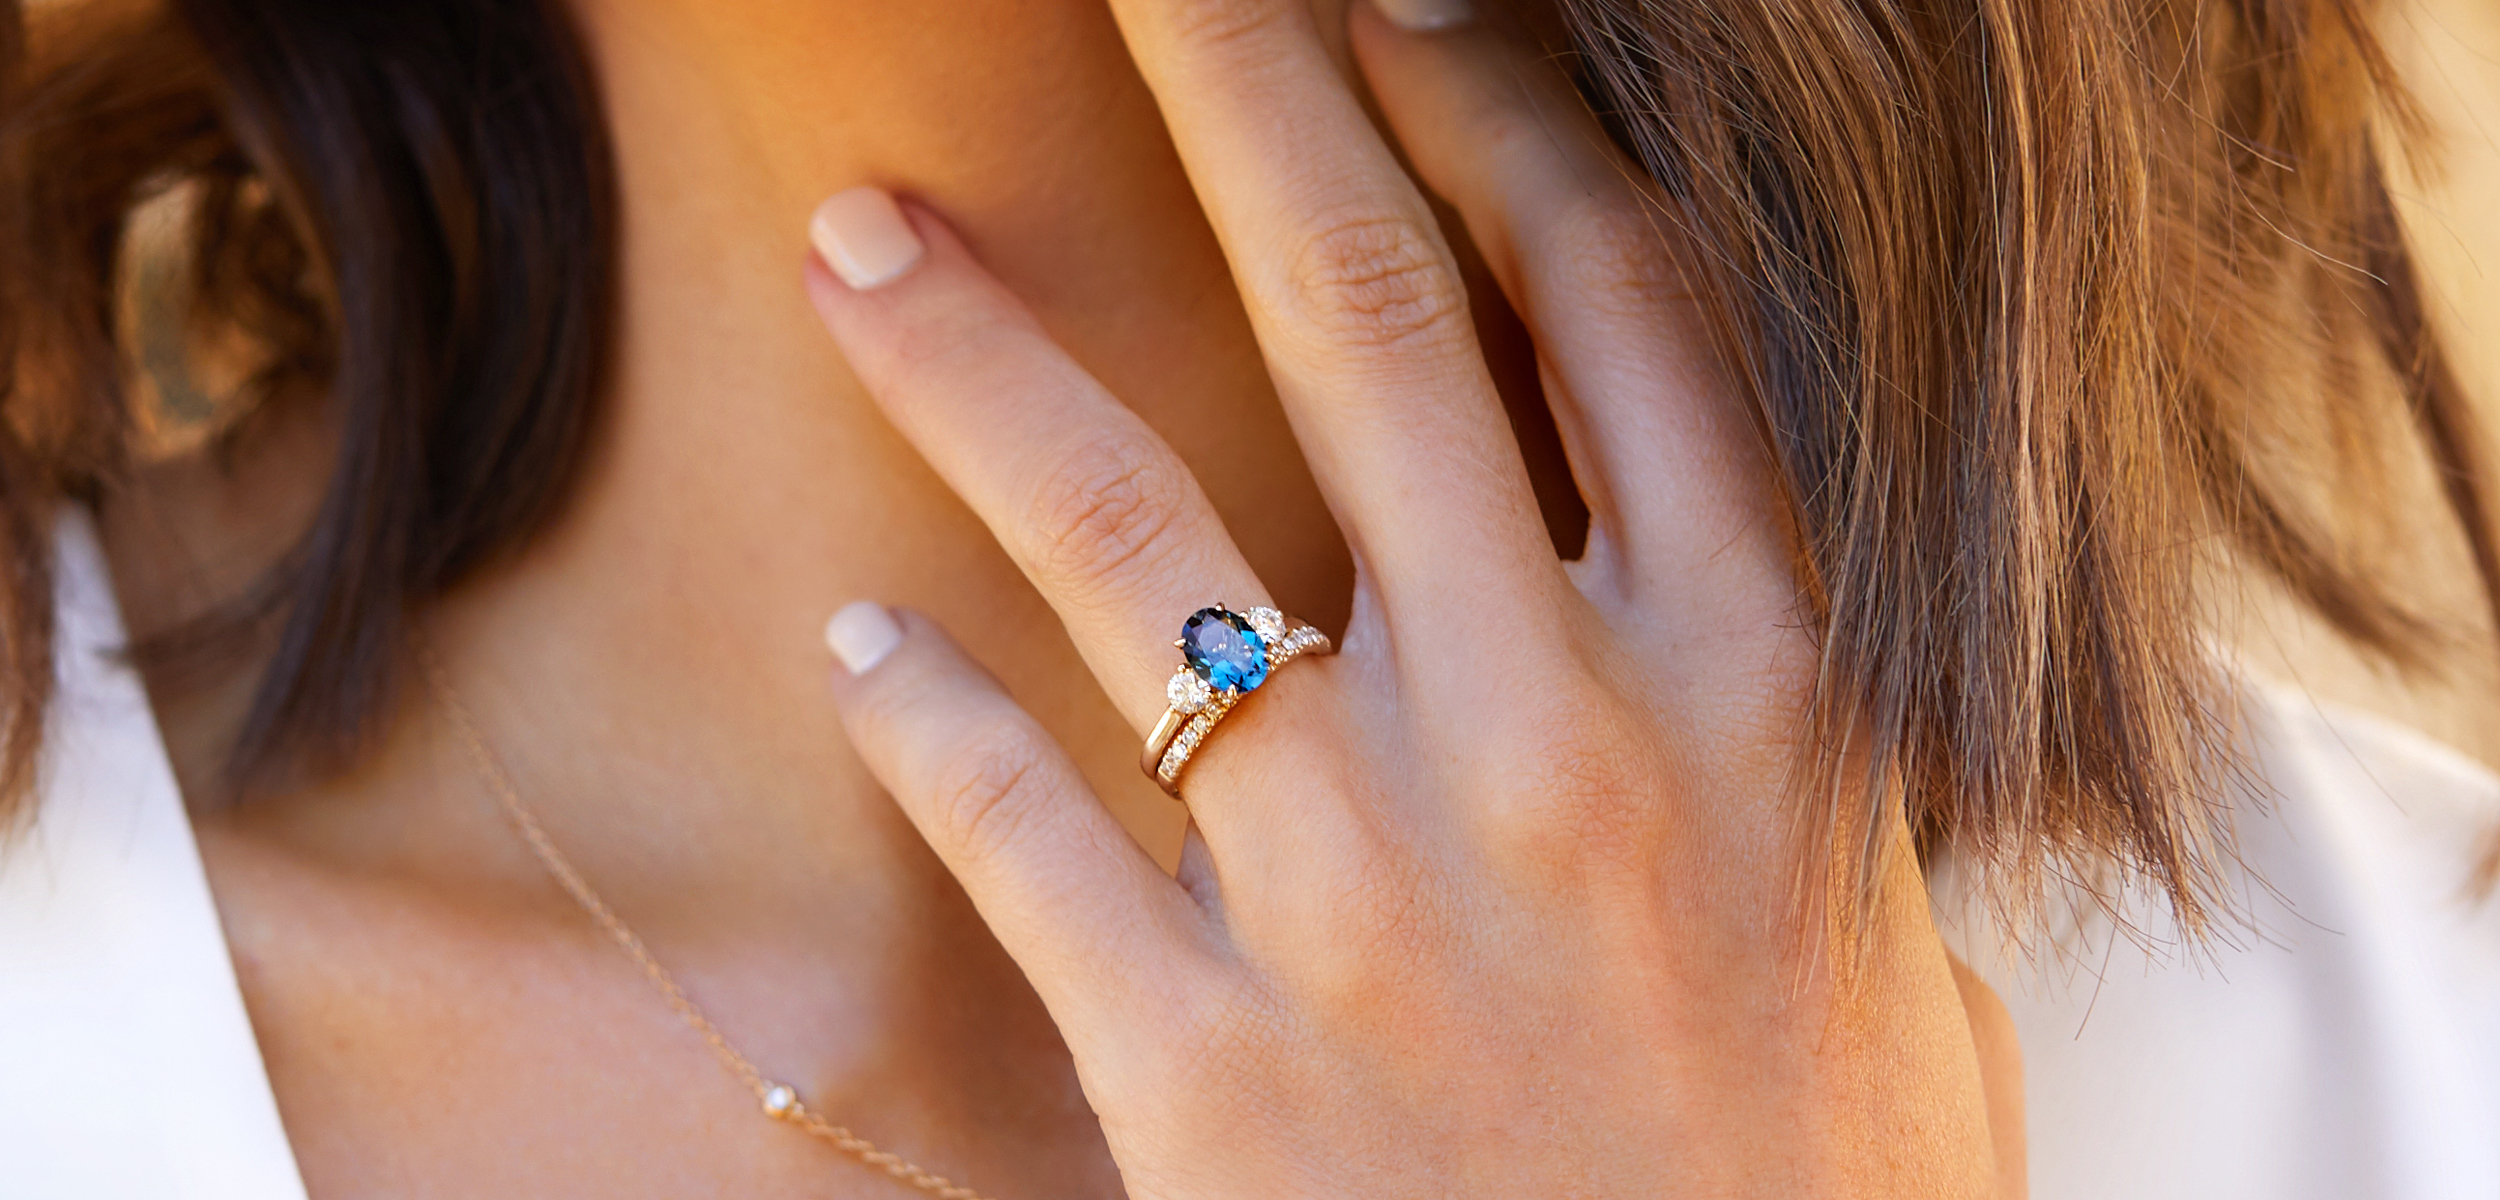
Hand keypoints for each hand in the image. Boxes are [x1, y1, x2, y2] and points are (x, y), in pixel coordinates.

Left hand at [805, 2, 2019, 1193]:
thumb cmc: (1822, 1196)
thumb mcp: (1880, 922)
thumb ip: (1777, 725)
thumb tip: (1673, 566)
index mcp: (1763, 685)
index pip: (1622, 299)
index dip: (1494, 105)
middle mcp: (1562, 733)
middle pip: (1372, 318)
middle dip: (1243, 88)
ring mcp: (1373, 887)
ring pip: (1137, 543)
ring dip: (978, 368)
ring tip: (863, 244)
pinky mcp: (1215, 1062)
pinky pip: (1028, 831)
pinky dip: (930, 725)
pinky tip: (866, 655)